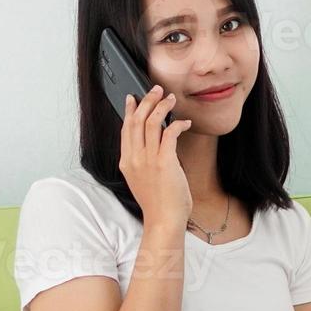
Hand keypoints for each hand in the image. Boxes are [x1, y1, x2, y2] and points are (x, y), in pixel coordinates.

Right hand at [117, 84, 192, 228]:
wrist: (163, 220)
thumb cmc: (158, 203)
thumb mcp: (143, 179)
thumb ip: (143, 161)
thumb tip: (155, 143)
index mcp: (126, 162)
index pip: (125, 129)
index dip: (129, 110)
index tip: (133, 98)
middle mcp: (134, 159)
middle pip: (136, 120)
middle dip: (146, 101)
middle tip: (156, 90)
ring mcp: (148, 160)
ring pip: (151, 122)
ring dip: (161, 107)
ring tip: (170, 99)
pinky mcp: (164, 162)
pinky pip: (169, 133)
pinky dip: (178, 124)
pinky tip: (185, 122)